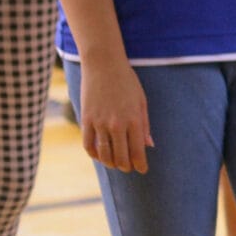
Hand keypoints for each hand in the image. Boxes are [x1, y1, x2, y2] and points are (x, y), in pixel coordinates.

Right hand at [78, 55, 151, 173]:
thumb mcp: (141, 101)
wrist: (104, 65)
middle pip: (120, 157)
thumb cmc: (127, 82)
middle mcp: (117, 124)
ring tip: (115, 163)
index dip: (140, 164)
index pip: (137, 151)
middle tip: (128, 168)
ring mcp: (100, 123)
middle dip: (126, 166)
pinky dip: (94, 154)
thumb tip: (149, 145)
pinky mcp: (86, 120)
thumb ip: (144, 125)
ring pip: (104, 154)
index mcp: (134, 119)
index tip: (142, 170)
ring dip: (110, 163)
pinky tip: (100, 155)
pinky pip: (88, 145)